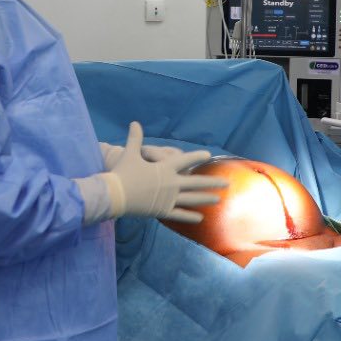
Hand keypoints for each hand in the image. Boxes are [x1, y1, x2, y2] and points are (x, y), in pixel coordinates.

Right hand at [102, 122, 227, 223]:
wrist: (114, 194)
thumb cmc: (123, 173)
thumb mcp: (130, 153)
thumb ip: (135, 138)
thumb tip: (134, 123)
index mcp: (165, 168)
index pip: (185, 160)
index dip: (197, 156)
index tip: (207, 156)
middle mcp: (171, 183)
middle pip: (196, 182)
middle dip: (212, 182)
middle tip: (226, 183)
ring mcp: (169, 198)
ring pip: (192, 199)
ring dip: (206, 199)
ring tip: (218, 199)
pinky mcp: (162, 211)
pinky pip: (180, 214)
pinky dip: (190, 216)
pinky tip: (200, 217)